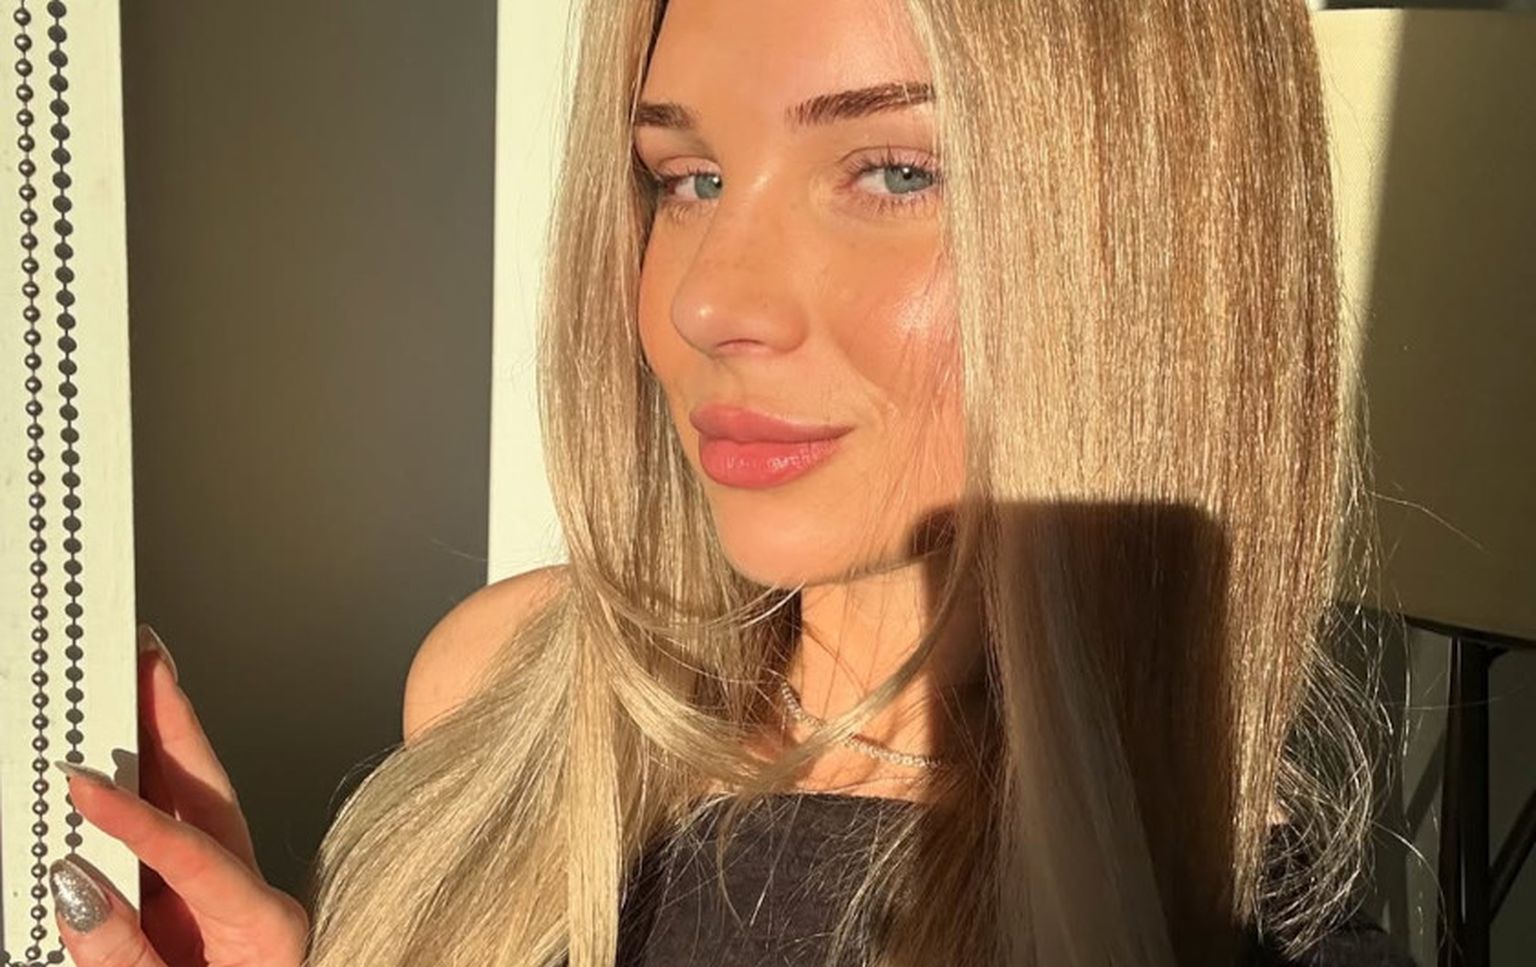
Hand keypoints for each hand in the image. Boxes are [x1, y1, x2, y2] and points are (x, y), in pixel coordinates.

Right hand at [47, 624, 308, 966]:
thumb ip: (126, 957)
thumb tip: (77, 887)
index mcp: (265, 926)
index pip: (196, 853)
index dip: (134, 819)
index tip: (83, 784)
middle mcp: (256, 898)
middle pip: (212, 794)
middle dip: (173, 723)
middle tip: (144, 656)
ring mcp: (235, 897)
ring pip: (197, 804)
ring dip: (161, 743)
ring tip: (131, 682)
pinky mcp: (211, 908)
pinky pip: (178, 839)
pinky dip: (148, 795)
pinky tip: (120, 764)